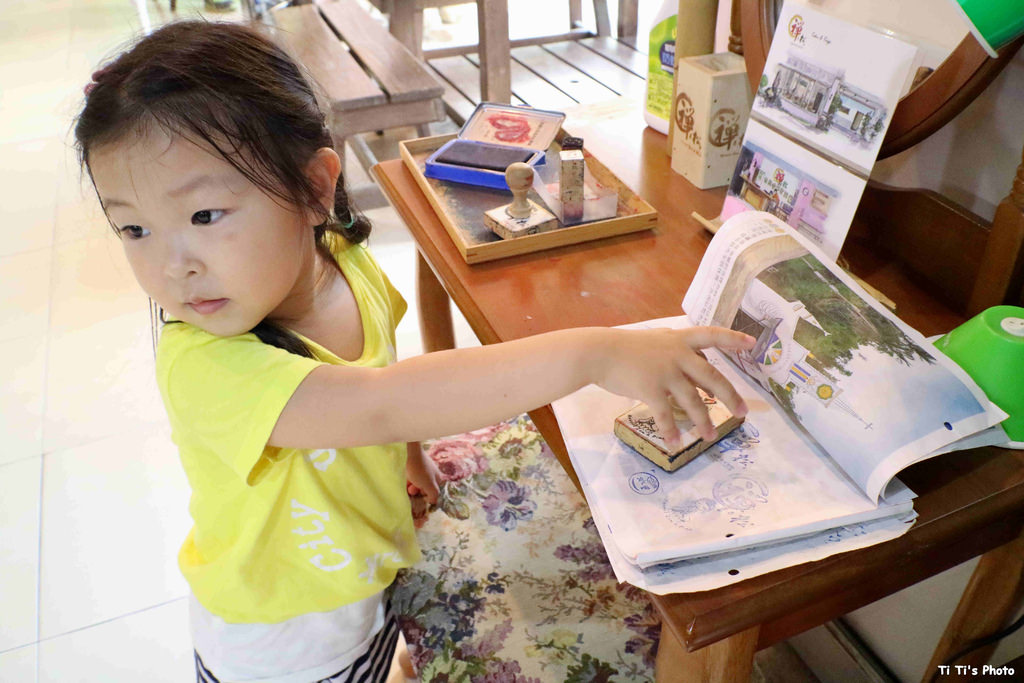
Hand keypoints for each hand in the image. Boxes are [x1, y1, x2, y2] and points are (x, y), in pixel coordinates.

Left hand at [405, 442, 439, 504]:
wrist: (411, 453)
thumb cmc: (420, 470)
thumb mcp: (430, 485)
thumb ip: (434, 496)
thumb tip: (432, 502)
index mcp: (437, 480)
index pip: (432, 494)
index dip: (425, 496)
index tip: (419, 495)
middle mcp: (431, 476)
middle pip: (423, 490)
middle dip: (417, 491)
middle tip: (412, 488)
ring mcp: (423, 472)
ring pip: (416, 485)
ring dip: (411, 487)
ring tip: (408, 483)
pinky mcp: (414, 469)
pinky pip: (411, 480)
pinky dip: (408, 482)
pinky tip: (406, 481)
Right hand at [593, 326, 754, 446]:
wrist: (598, 351)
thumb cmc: (623, 347)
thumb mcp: (654, 341)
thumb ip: (675, 350)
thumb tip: (695, 361)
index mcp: (679, 340)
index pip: (711, 335)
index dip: (732, 339)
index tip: (752, 344)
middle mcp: (677, 355)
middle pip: (712, 376)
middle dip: (730, 396)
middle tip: (742, 412)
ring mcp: (665, 372)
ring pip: (693, 400)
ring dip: (703, 421)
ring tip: (710, 436)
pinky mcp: (651, 389)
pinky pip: (665, 415)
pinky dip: (671, 431)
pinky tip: (675, 444)